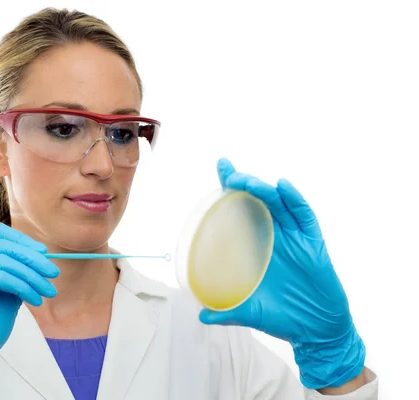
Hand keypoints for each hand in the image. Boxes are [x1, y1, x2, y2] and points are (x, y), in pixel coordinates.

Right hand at [0, 222, 58, 398]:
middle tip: (53, 273)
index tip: (43, 254)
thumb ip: (17, 272)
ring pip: (4, 261)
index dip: (22, 240)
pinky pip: (0, 277)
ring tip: (47, 291)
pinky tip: (34, 300)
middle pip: (3, 246)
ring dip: (32, 276)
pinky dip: (22, 286)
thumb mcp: (8, 292)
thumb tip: (42, 255)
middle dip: (33, 259)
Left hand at [199, 158, 365, 389]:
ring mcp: (296, 239)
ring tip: (246, 181)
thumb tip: (200, 314)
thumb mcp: (250, 312)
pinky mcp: (314, 245)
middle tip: (228, 172)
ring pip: (280, 205)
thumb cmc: (285, 317)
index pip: (243, 211)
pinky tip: (283, 186)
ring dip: (264, 190)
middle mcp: (277, 237)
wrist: (317, 331)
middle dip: (244, 183)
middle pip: (260, 201)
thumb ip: (226, 311)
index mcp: (260, 247)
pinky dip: (296, 201)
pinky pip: (306, 217)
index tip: (221, 168)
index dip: (232, 189)